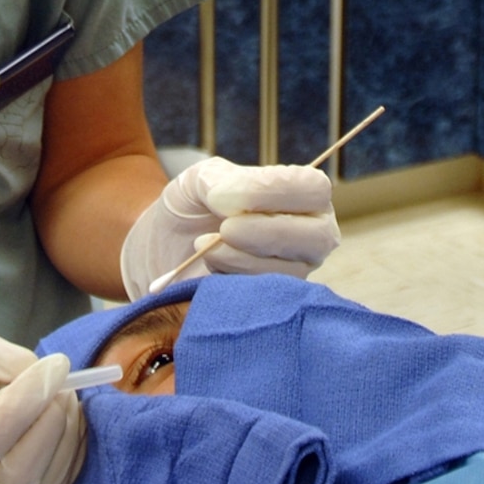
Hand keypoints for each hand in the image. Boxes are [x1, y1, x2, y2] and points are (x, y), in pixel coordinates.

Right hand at [0, 323, 85, 483]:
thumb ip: (0, 358)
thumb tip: (50, 377)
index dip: (26, 403)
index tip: (55, 365)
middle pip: (15, 475)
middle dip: (52, 424)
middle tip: (62, 383)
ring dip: (66, 441)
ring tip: (64, 398)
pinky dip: (68, 457)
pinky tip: (66, 422)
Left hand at [119, 156, 339, 297]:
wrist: (166, 249)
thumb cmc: (192, 207)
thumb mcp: (199, 180)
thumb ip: (221, 180)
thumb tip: (232, 203)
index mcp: (303, 194)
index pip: (314, 189)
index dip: (274, 190)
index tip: (224, 195)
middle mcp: (312, 234)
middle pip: (317, 236)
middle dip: (267, 232)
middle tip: (224, 228)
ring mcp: (297, 271)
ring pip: (291, 270)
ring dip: (242, 257)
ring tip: (203, 244)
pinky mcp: (276, 304)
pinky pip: (267, 298)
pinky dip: (233, 279)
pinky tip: (209, 266)